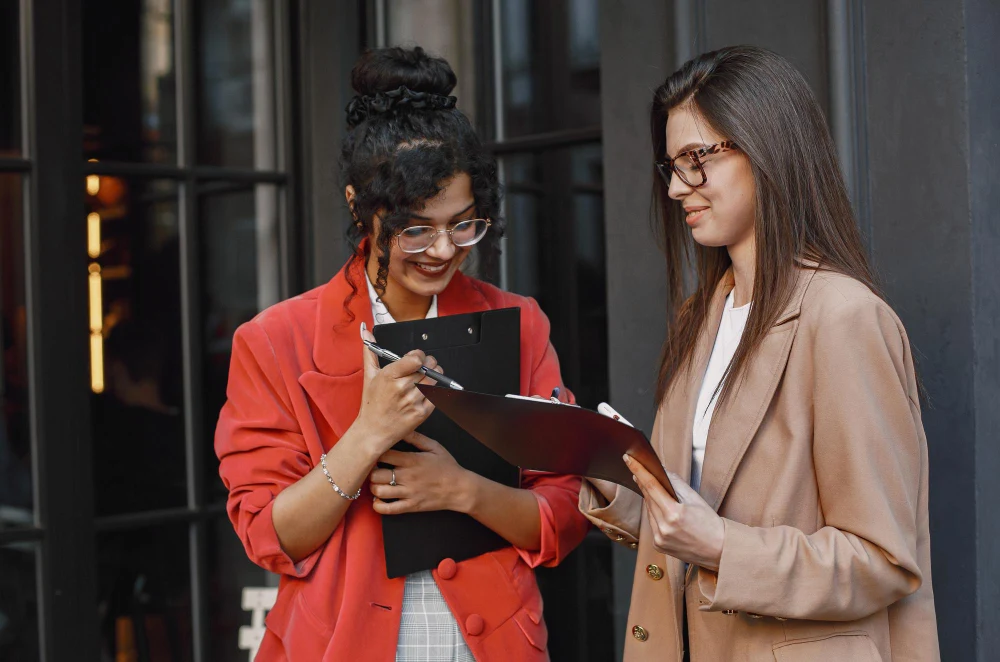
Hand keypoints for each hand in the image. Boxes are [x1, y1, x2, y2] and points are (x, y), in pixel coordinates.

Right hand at [352, 324, 438, 455]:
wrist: (373, 431)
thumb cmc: (371, 404)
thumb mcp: (369, 376)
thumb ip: (370, 352)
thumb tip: (366, 330)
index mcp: (390, 376)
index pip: (416, 358)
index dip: (420, 355)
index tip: (417, 358)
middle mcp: (402, 388)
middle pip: (429, 367)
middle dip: (429, 364)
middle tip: (424, 367)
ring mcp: (413, 401)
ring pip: (436, 380)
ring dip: (435, 376)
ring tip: (426, 378)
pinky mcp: (422, 413)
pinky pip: (437, 395)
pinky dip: (435, 391)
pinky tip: (426, 391)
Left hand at [369, 431, 471, 514]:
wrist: (460, 488)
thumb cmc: (447, 466)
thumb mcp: (434, 447)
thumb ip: (416, 438)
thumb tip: (401, 429)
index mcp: (412, 460)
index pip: (383, 455)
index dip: (376, 453)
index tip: (377, 454)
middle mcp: (407, 477)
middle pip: (376, 474)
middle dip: (372, 471)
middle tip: (375, 469)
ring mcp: (408, 493)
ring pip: (379, 491)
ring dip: (374, 487)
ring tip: (377, 483)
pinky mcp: (411, 506)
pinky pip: (388, 509)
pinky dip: (378, 506)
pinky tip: (378, 500)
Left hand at [623, 454, 724, 570]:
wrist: (719, 551)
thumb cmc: (711, 524)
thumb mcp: (695, 499)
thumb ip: (676, 483)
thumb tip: (661, 470)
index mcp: (674, 514)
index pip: (651, 486)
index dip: (638, 471)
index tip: (628, 459)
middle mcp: (663, 528)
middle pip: (648, 498)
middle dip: (644, 483)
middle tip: (641, 470)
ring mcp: (659, 539)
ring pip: (648, 511)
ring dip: (650, 500)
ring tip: (656, 491)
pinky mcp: (658, 545)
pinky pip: (652, 524)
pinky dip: (654, 515)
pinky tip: (662, 511)